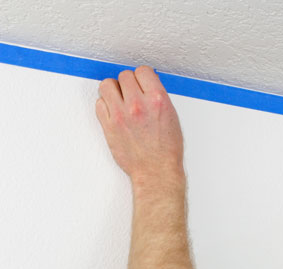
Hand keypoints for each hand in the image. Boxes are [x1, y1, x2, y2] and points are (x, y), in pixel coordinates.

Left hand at [95, 66, 183, 192]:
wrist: (156, 171)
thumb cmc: (167, 149)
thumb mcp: (172, 116)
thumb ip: (157, 98)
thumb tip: (146, 85)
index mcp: (158, 100)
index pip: (143, 71)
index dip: (142, 76)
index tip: (142, 82)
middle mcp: (138, 104)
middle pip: (124, 76)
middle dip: (128, 83)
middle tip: (131, 93)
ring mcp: (121, 115)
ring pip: (106, 85)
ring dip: (113, 90)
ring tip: (119, 100)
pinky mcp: (108, 125)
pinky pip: (99, 103)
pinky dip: (105, 105)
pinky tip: (114, 113)